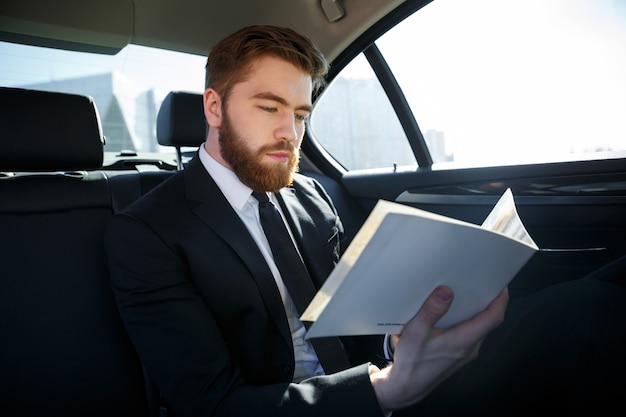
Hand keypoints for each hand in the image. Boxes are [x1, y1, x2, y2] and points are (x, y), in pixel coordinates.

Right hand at [369, 285, 508, 412]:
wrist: (406, 387)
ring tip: (469, 294)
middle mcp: (469, 348)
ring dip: (478, 312)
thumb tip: (446, 291)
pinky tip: (453, 315)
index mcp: (463, 340)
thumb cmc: (411, 362)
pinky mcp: (458, 356)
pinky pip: (470, 335)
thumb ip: (432, 310)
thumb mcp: (416, 332)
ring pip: (480, 328)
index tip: (501, 284)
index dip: (501, 299)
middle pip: (489, 321)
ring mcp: (464, 353)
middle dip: (490, 301)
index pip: (493, 317)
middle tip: (483, 283)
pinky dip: (468, 322)